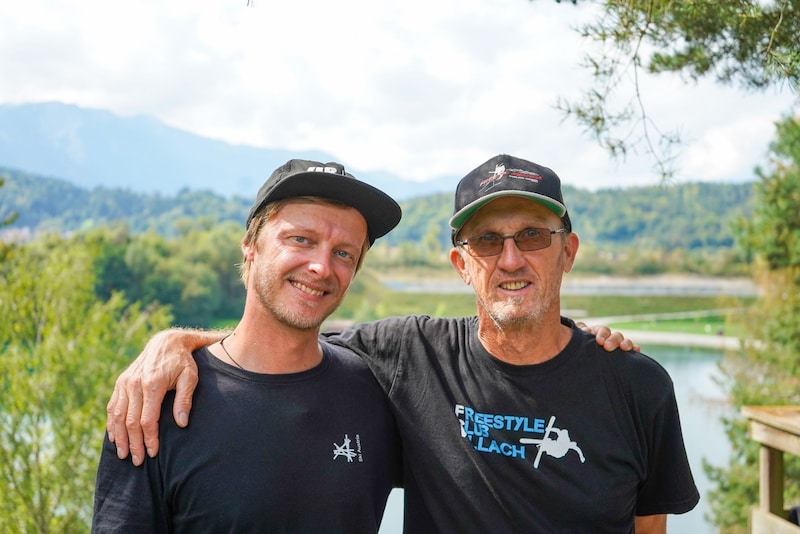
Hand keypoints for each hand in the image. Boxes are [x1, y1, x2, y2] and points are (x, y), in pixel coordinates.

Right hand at [105, 328, 216, 464]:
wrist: (167, 342)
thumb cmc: (182, 362)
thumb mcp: (190, 378)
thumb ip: (184, 401)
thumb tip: (181, 424)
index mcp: (152, 384)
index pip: (147, 420)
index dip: (149, 439)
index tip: (153, 453)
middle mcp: (134, 384)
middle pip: (131, 422)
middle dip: (133, 444)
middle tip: (138, 461)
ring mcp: (124, 383)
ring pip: (118, 416)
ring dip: (119, 438)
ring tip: (123, 455)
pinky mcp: (120, 382)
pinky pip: (113, 406)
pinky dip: (112, 423)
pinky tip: (114, 437)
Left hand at [577, 322, 639, 352]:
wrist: (583, 366)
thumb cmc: (579, 351)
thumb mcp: (578, 342)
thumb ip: (580, 333)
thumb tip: (582, 328)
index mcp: (597, 334)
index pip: (602, 330)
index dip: (601, 334)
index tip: (599, 341)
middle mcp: (609, 338)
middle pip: (614, 335)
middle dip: (612, 340)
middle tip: (607, 347)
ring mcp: (617, 346)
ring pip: (624, 341)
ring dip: (625, 343)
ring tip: (624, 348)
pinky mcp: (625, 355)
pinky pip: (633, 350)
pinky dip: (635, 349)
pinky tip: (636, 350)